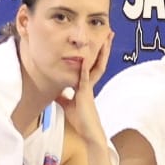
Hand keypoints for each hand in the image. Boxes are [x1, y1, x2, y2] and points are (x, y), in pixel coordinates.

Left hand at [57, 28, 113, 144]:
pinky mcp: (85, 94)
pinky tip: (84, 59)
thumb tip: (55, 91)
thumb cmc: (80, 120)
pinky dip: (84, 69)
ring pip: (96, 66)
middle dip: (104, 47)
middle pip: (99, 61)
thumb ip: (62, 96)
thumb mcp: (67, 105)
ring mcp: (89, 88)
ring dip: (100, 52)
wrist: (88, 131)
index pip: (92, 64)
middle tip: (109, 33)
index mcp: (86, 85)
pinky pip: (85, 79)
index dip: (96, 52)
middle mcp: (90, 84)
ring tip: (104, 39)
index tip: (100, 40)